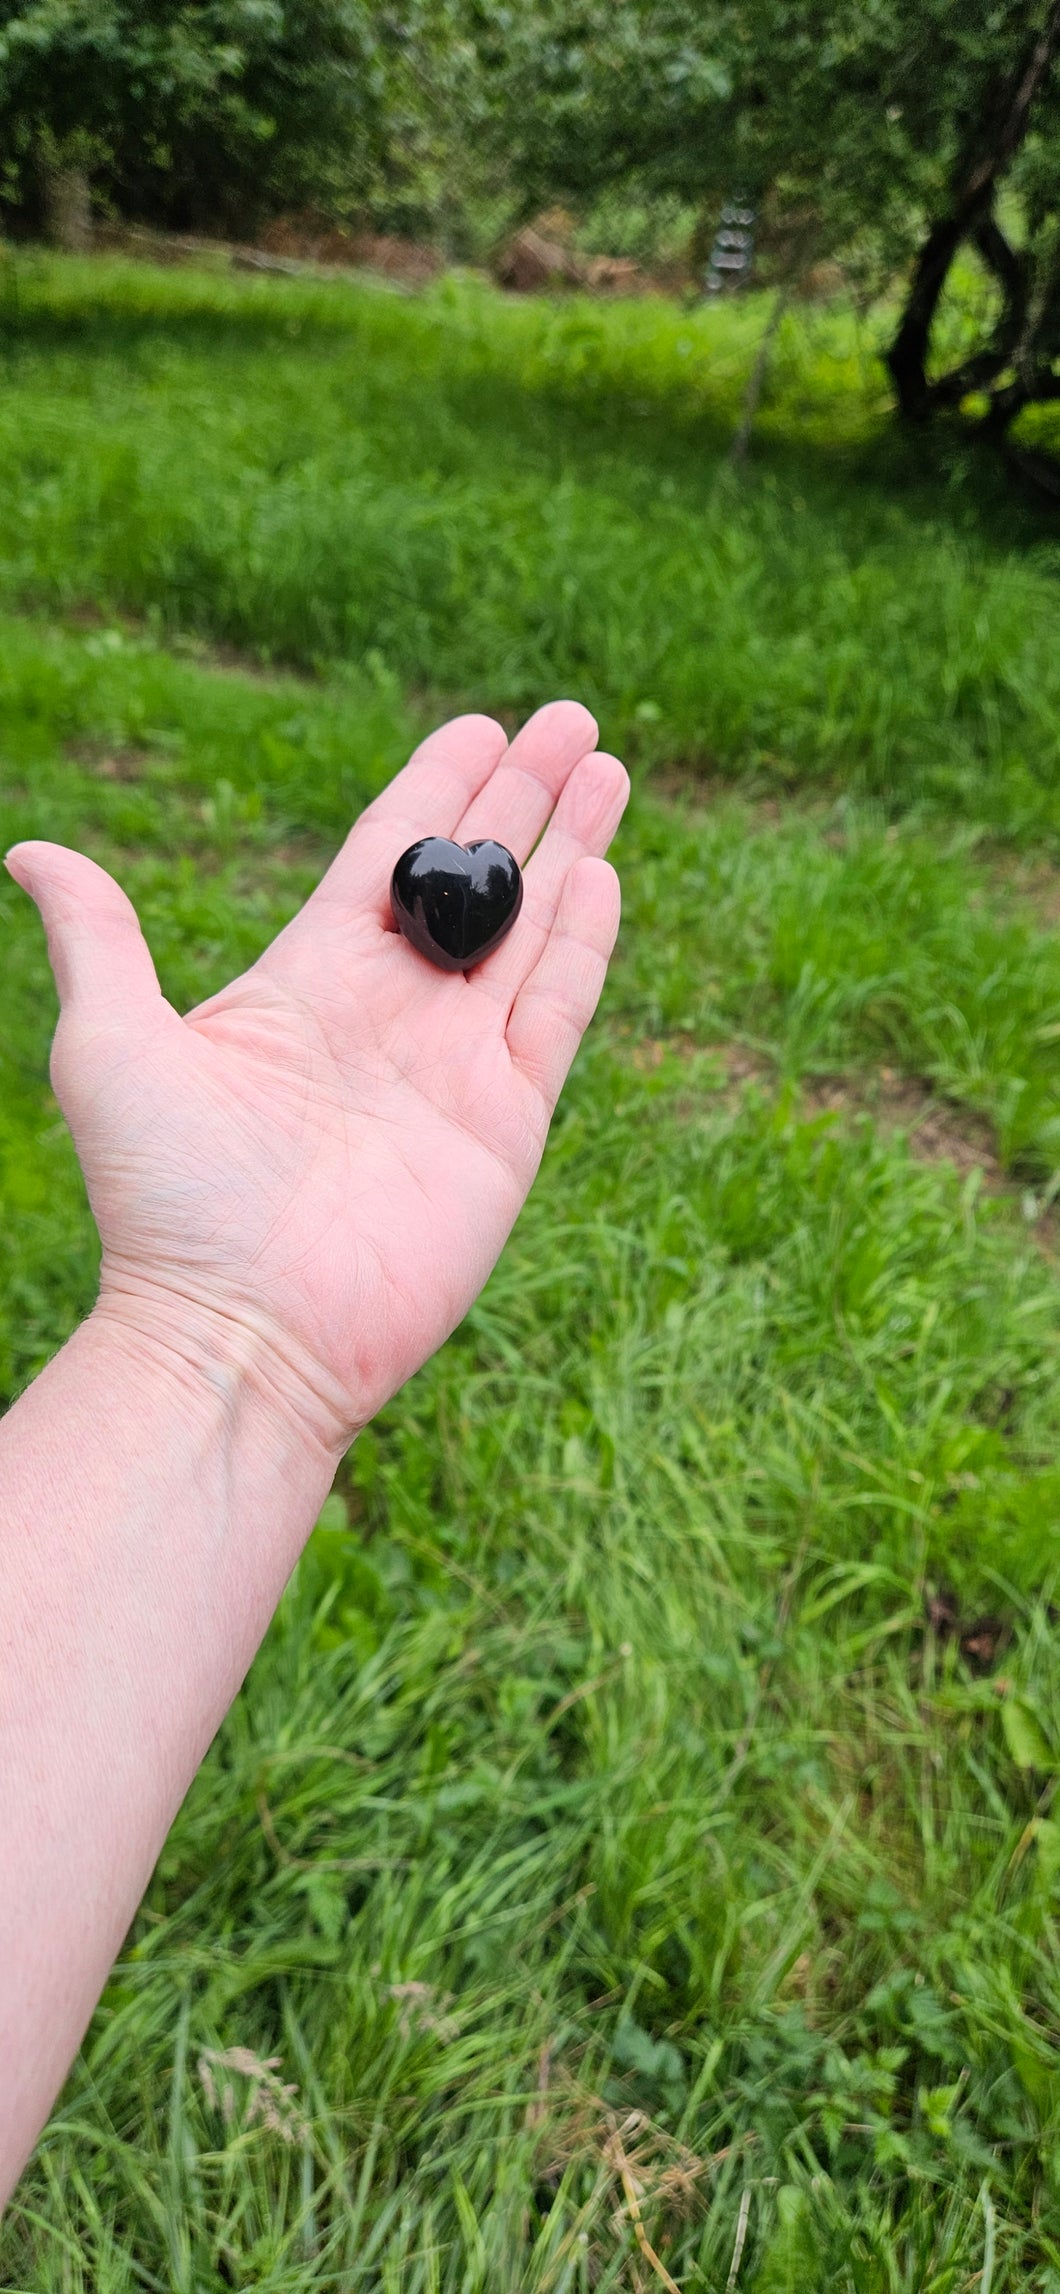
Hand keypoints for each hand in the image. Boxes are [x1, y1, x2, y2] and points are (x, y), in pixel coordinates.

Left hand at [5, 704, 627, 1450]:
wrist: (239, 1331)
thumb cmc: (164, 1197)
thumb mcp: (110, 1045)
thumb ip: (98, 938)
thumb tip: (32, 850)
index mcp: (306, 979)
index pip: (383, 856)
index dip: (434, 788)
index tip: (478, 725)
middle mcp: (387, 1013)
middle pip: (471, 878)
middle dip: (521, 796)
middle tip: (569, 718)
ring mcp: (452, 1067)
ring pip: (528, 930)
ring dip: (571, 846)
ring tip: (607, 767)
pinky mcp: (504, 1124)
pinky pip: (554, 1014)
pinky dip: (582, 943)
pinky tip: (602, 872)